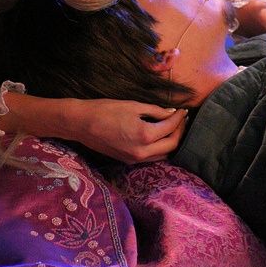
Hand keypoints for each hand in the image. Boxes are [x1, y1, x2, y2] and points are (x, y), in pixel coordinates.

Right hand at [64, 99, 187, 163]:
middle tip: (183, 119)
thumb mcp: (133, 106)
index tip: (184, 110)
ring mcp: (135, 159)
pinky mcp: (128, 161)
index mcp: (145, 136)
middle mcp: (142, 152)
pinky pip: (151, 158)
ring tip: (174, 127)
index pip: (170, 128)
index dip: (179, 118)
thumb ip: (155, 111)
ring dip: (171, 142)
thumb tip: (171, 112)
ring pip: (163, 155)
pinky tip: (160, 137)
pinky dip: (160, 148)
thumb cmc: (106, 110)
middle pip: (171, 145)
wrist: (82, 124)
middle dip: (179, 131)